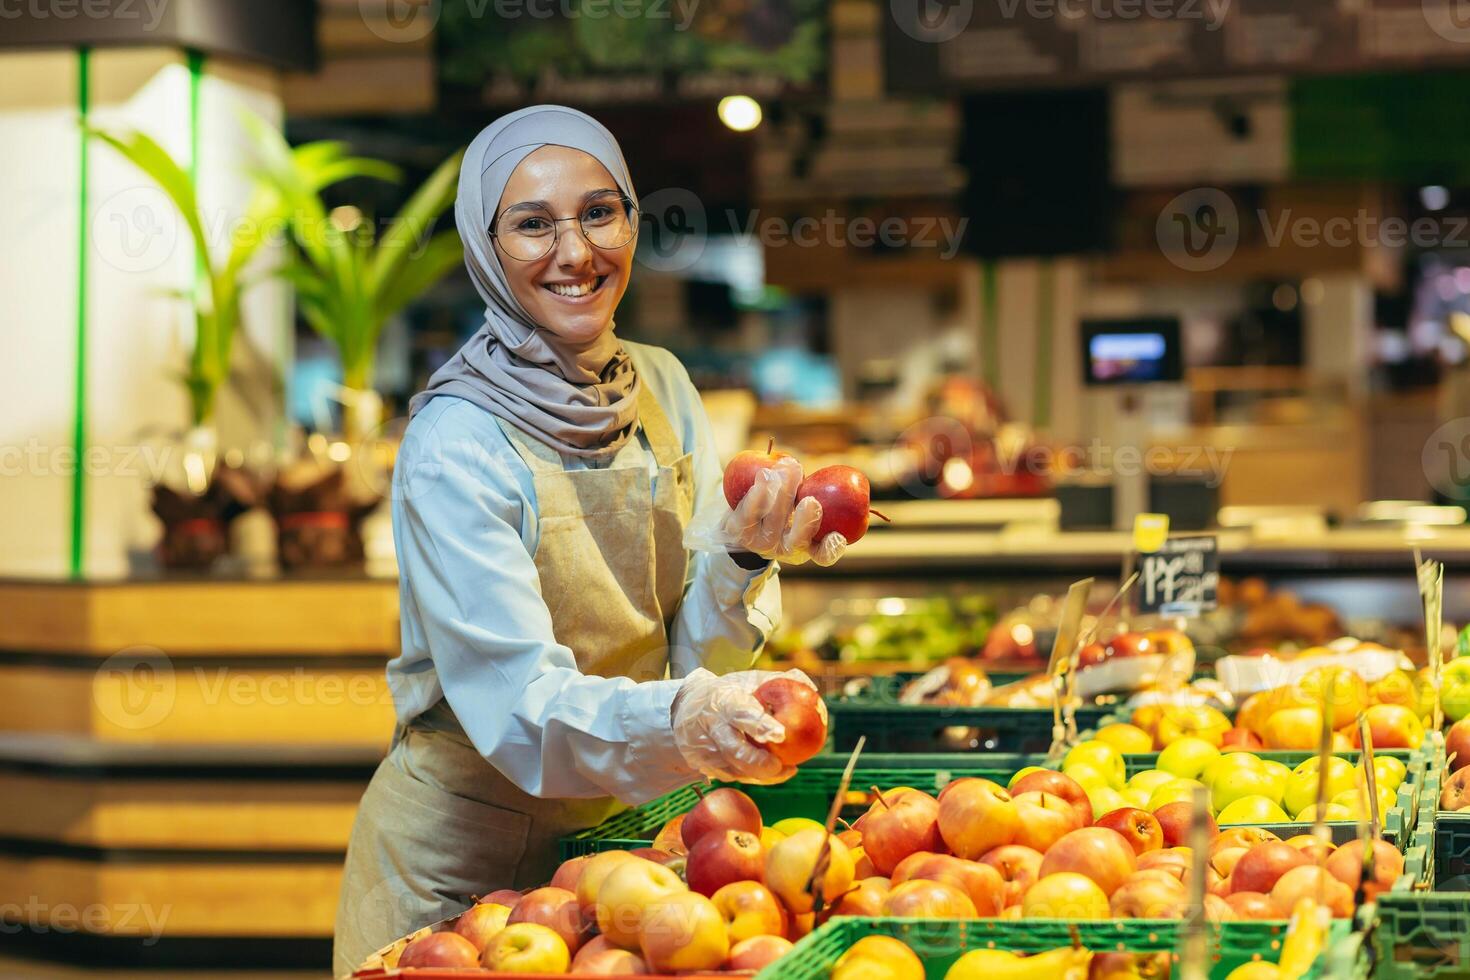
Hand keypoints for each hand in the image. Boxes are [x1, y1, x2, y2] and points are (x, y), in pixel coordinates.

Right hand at [669, 668, 820, 783]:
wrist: (686, 708)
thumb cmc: (729, 693)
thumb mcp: (749, 680)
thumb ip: (779, 682)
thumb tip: (810, 688)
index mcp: (722, 700)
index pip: (740, 713)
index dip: (759, 725)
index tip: (780, 734)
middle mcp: (711, 726)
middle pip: (733, 749)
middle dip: (758, 762)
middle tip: (780, 765)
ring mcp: (705, 749)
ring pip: (734, 769)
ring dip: (761, 775)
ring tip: (786, 771)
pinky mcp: (703, 766)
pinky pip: (732, 776)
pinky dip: (754, 777)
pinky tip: (773, 774)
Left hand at [720, 460, 847, 565]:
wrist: (739, 520)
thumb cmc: (780, 508)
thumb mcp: (799, 505)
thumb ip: (812, 493)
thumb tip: (835, 475)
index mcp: (807, 545)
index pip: (824, 554)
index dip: (832, 548)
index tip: (837, 536)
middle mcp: (784, 548)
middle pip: (798, 539)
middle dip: (806, 520)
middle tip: (811, 501)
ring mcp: (760, 542)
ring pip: (774, 520)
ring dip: (783, 492)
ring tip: (787, 468)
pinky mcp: (739, 531)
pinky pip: (749, 512)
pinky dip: (758, 493)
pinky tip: (765, 475)